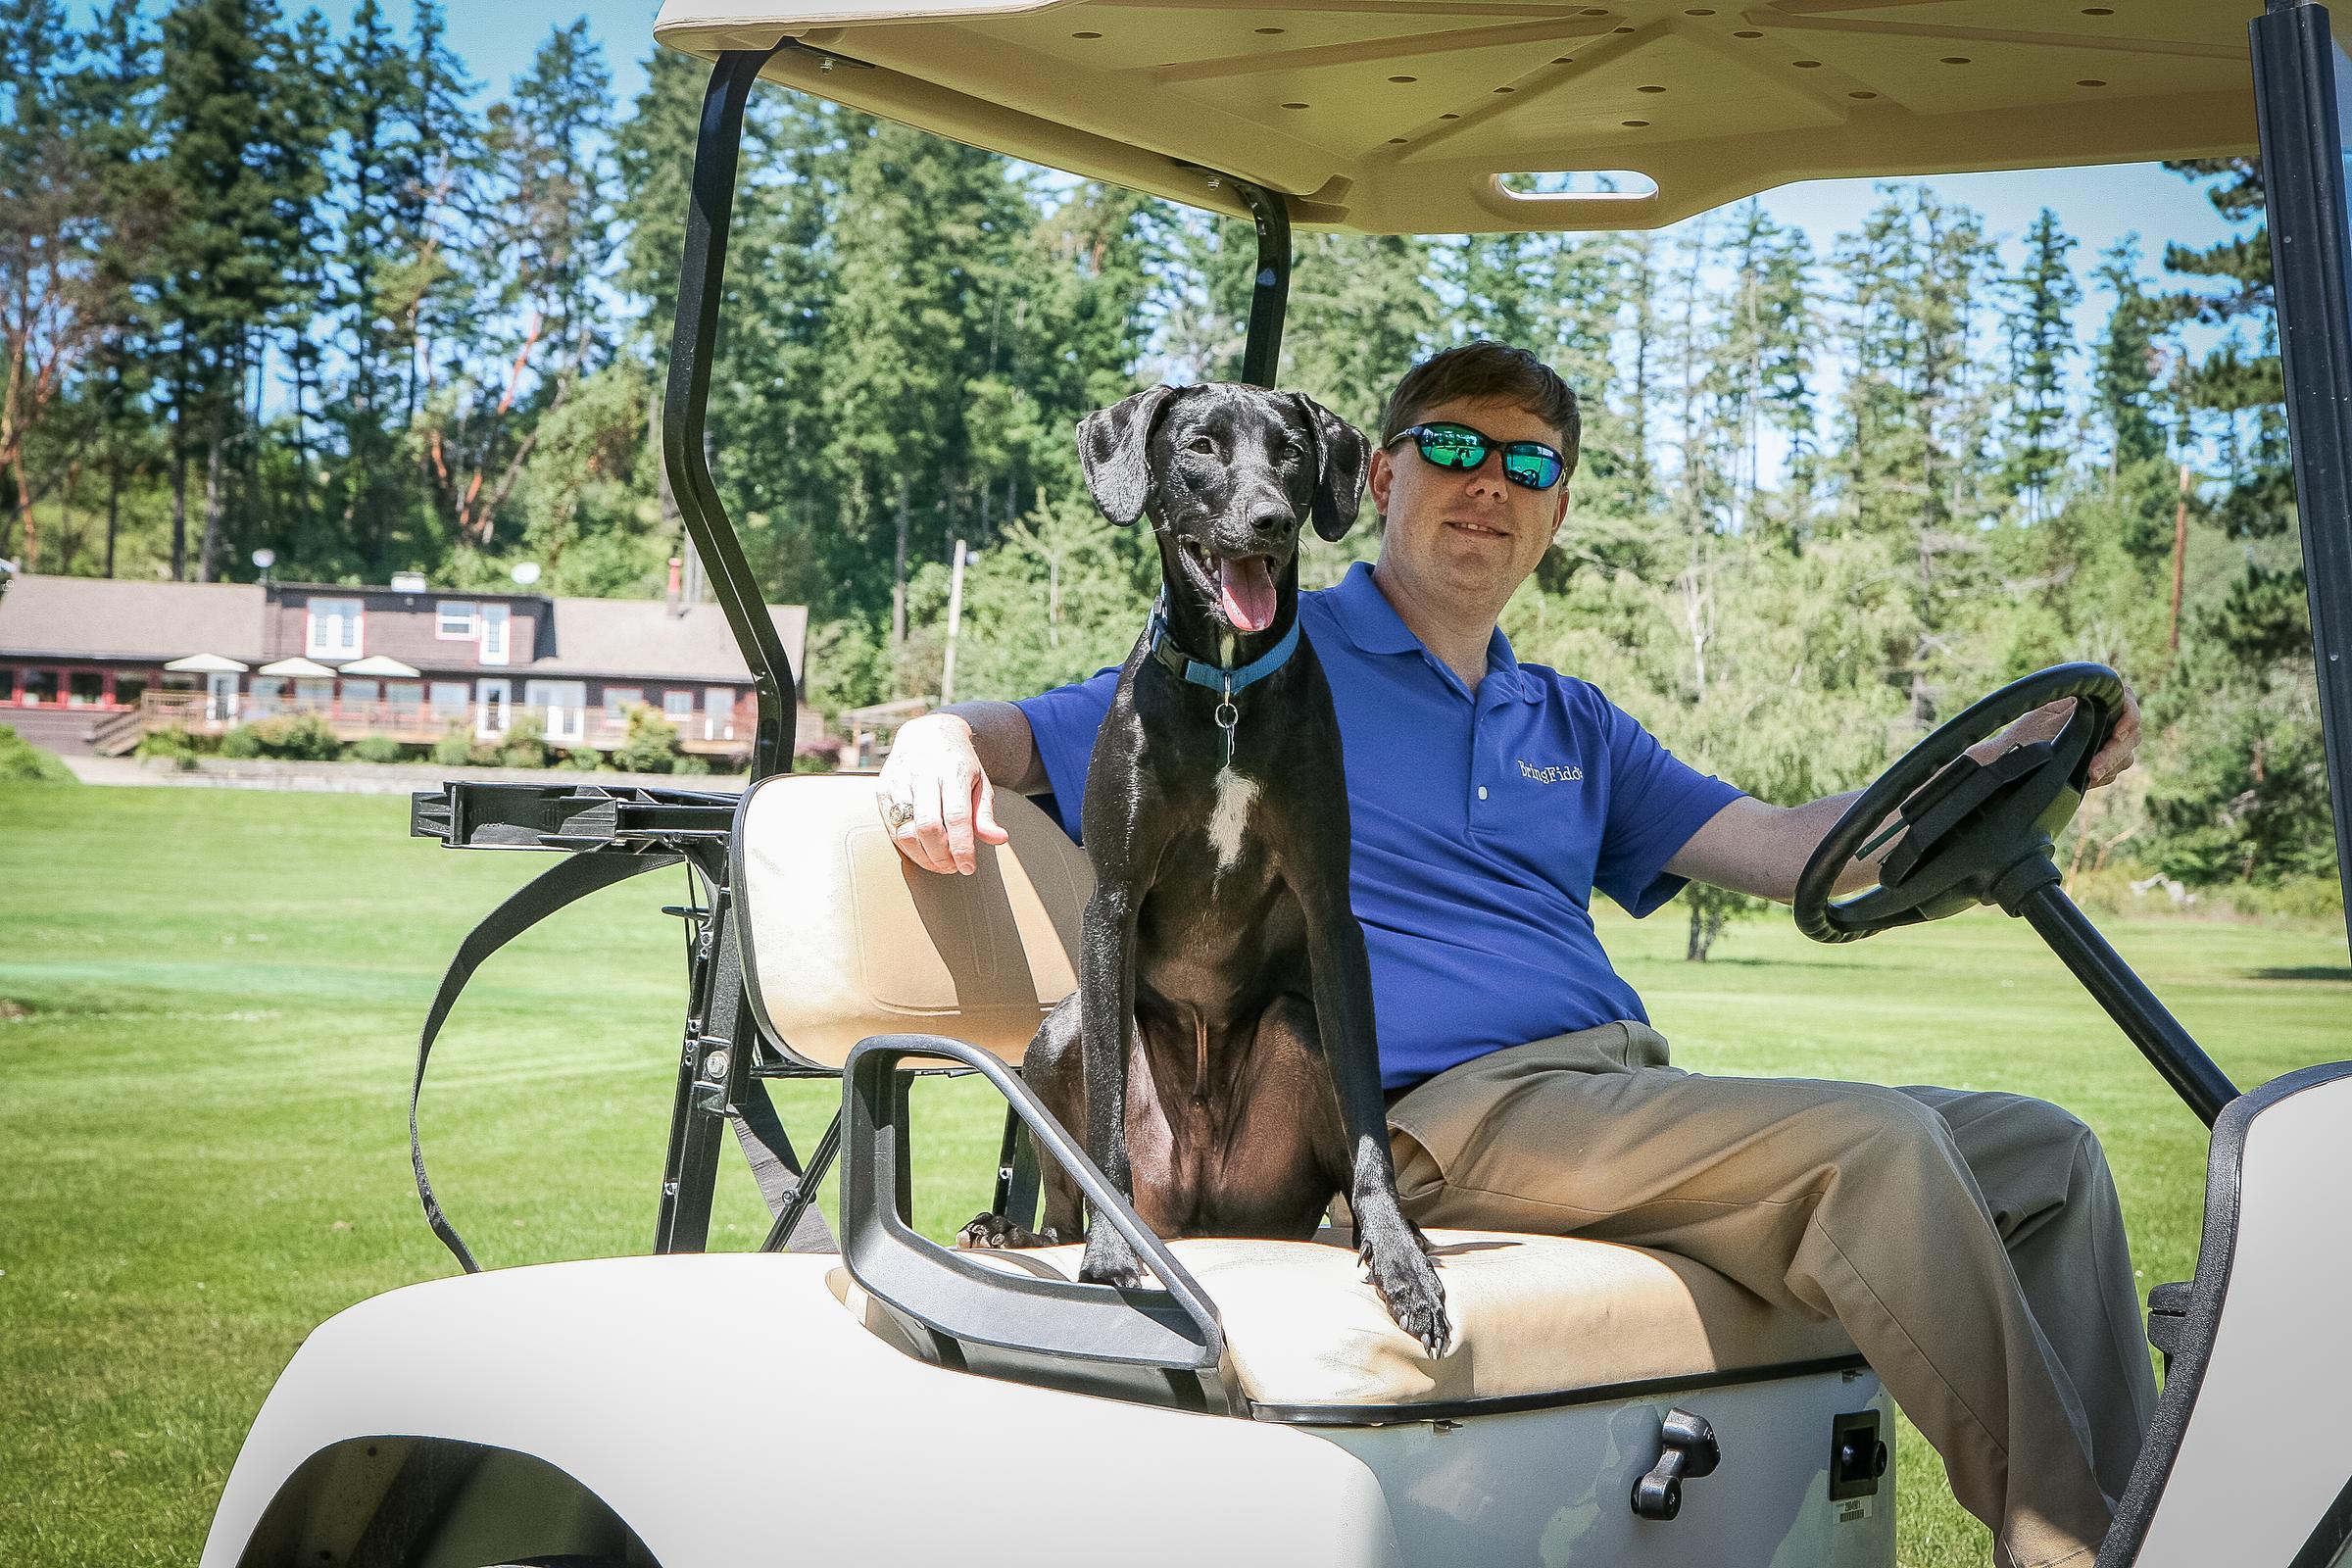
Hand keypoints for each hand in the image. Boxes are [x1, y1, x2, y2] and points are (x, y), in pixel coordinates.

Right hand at [875, 712, 1008, 874]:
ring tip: (939, 864)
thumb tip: (999, 839)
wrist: (927, 734)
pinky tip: (922, 853)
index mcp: (952, 770)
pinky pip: (891, 828)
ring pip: (905, 831)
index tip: (969, 867)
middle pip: (928, 827)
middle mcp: (923, 774)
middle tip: (953, 868)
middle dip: (941, 856)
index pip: (957, 816)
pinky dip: (907, 848)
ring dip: (923, 856)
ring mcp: (899, 781)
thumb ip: (985, 814)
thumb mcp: (980, 783)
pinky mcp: (882, 790)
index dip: (962, 847)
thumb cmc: (958, 765)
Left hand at [1966, 680, 2141, 790]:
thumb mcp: (2048, 716)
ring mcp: (2104, 742)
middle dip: (2114, 751)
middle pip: (2131, 733)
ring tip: (2090, 774)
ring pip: (2125, 754)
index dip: (2129, 715)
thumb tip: (2096, 702)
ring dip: (2110, 765)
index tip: (2117, 733)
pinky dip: (2104, 775)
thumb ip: (2077, 710)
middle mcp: (2103, 719)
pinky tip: (2088, 779)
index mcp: (2093, 699)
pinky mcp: (2099, 763)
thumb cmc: (2025, 733)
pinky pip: (2114, 771)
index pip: (2127, 700)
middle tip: (2095, 767)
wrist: (2010, 760)